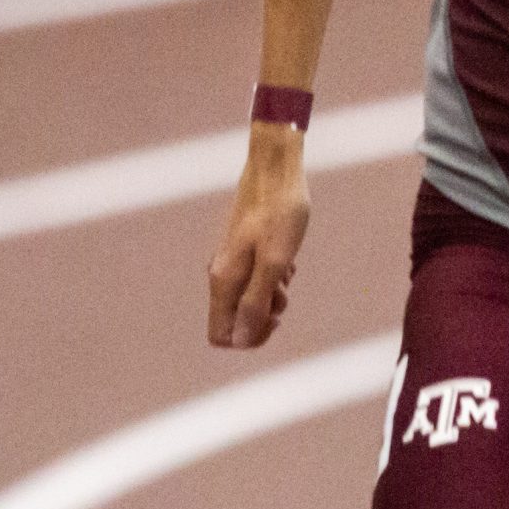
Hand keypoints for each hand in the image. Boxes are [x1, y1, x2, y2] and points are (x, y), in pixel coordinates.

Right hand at [207, 125, 311, 347]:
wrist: (277, 169)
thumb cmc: (280, 212)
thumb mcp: (276, 261)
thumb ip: (256, 301)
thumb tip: (241, 339)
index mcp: (223, 281)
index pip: (221, 335)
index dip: (248, 337)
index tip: (275, 320)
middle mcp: (220, 274)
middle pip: (235, 320)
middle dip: (264, 315)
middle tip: (285, 291)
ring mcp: (230, 260)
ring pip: (248, 298)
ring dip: (272, 293)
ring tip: (288, 270)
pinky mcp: (243, 248)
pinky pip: (255, 277)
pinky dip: (274, 275)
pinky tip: (288, 257)